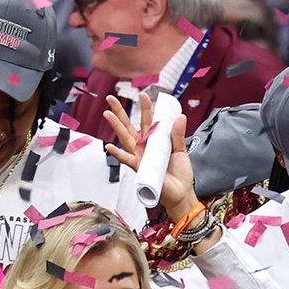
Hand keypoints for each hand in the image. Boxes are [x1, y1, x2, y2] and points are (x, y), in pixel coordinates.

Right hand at [103, 93, 200, 223]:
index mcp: (154, 141)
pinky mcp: (140, 168)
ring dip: (116, 126)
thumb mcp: (180, 150)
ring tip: (107, 113)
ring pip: (125, 139)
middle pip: (129, 126)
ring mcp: (140, 157)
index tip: (143, 95)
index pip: (147, 121)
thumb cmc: (180, 173)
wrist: (181, 192)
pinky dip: (118, 154)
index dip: (145, 108)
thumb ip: (178, 135)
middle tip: (110, 98)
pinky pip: (126, 160)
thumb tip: (180, 117)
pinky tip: (109, 147)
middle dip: (120, 112)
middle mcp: (144, 147)